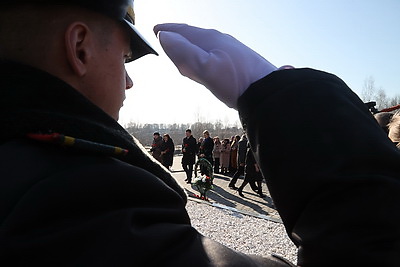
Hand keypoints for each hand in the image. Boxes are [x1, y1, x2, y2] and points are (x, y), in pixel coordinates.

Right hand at [154, 23, 276, 108]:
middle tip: (165, 38)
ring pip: (203, 46)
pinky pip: (213, 55)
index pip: (183, 30)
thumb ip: (183, 52)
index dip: (168, 30)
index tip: (156, 29)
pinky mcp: (236, 62)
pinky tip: (204, 67)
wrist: (266, 91)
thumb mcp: (204, 68)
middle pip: (193, 37)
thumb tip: (164, 36)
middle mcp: (220, 41)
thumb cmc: (236, 82)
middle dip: (178, 38)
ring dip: (190, 49)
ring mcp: (229, 51)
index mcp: (210, 39)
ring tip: (180, 53)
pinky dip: (203, 58)